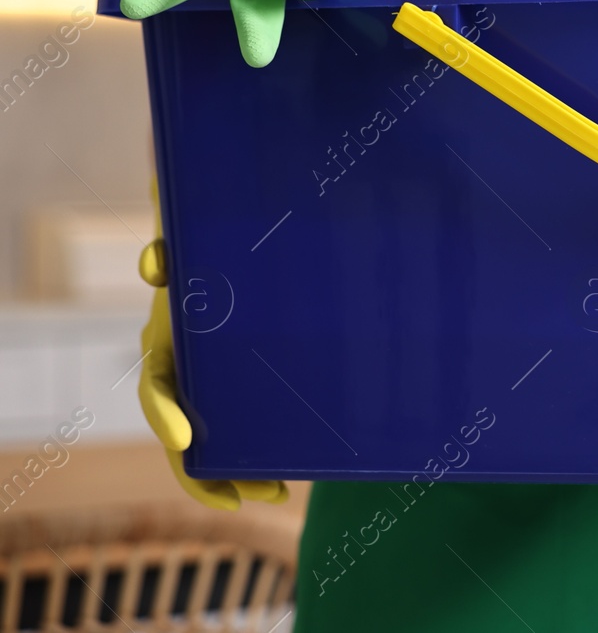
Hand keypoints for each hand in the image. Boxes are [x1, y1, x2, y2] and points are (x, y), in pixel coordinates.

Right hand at [137, 198, 287, 510]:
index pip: (154, 390)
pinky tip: (290, 481)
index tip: (184, 440)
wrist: (240, 261)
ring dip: (240, 479)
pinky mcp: (237, 398)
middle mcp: (179, 379)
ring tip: (279, 494)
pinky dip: (257, 463)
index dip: (163, 417)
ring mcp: (207, 394)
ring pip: (212, 451)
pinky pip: (240, 438)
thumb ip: (167, 255)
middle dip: (205, 476)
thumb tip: (153, 264)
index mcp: (162, 348)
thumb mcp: (190, 254)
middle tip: (242, 498)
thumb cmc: (210, 257)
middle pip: (182, 441)